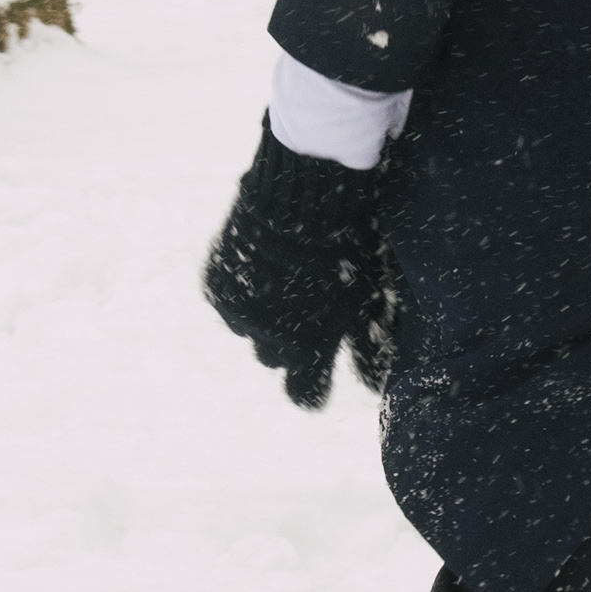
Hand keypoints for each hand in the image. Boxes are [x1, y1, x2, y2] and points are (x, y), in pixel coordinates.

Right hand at [201, 130, 395, 411]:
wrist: (304, 196)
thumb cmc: (348, 247)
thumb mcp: (366, 299)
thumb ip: (366, 349)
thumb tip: (374, 390)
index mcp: (308, 351)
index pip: (303, 394)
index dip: (312, 379)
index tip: (317, 360)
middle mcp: (267, 342)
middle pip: (273, 357)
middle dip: (287, 336)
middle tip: (304, 300)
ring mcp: (238, 315)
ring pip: (248, 328)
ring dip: (261, 311)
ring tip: (283, 273)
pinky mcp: (217, 286)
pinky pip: (228, 300)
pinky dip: (241, 287)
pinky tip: (262, 261)